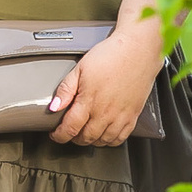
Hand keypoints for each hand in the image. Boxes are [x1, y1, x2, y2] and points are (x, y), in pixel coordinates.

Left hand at [47, 30, 163, 146]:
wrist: (138, 50)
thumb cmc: (111, 55)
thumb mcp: (81, 68)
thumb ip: (66, 89)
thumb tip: (54, 106)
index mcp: (89, 101)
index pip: (70, 128)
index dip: (59, 135)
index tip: (56, 134)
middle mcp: (105, 112)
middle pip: (85, 138)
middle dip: (74, 138)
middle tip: (69, 132)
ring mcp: (121, 116)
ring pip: (102, 141)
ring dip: (91, 141)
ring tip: (85, 133)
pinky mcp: (133, 115)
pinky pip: (120, 138)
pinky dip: (110, 141)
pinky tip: (104, 134)